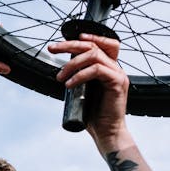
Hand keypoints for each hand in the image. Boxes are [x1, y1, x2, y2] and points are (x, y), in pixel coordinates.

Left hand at [48, 33, 130, 149]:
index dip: (88, 37)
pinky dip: (80, 75)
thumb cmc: (94, 116)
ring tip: (60, 77)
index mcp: (108, 68)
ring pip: (93, 55)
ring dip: (72, 64)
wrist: (107, 133)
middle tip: (52, 49)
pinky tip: (69, 85)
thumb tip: (63, 71)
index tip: (66, 41)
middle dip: (70, 45)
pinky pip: (96, 70)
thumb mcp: (83, 92)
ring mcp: (118, 74)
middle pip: (93, 45)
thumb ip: (80, 79)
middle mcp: (115, 68)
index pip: (102, 44)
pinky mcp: (117, 83)